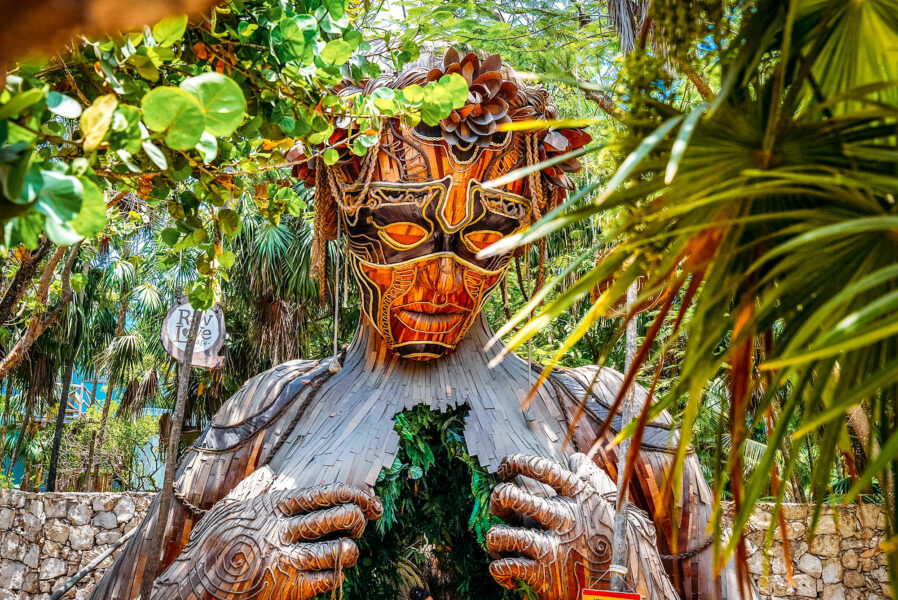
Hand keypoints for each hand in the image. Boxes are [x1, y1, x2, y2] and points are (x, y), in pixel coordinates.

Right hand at [150, 484, 382, 599]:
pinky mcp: (288, 590)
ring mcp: (286, 562)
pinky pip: (328, 579)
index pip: (323, 494)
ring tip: (349, 548)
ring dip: (351, 548)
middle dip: (358, 519)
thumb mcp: (228, 510)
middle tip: (360, 523)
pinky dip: (336, 573)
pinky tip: (332, 570)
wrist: (194, 587)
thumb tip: (269, 472)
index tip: (368, 500)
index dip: (352, 494)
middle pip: (338, 518)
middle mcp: (283, 531)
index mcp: (272, 507)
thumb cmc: (209, 547)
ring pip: (339, 550)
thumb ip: (252, 490)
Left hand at [486, 453, 676, 599]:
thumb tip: (574, 460)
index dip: (514, 463)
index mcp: (580, 496)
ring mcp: (553, 548)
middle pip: (511, 497)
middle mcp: (564, 517)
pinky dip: (499, 569)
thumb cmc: (627, 543)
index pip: (539, 468)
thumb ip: (593, 480)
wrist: (638, 588)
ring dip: (495, 537)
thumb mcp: (617, 505)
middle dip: (498, 499)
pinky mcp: (546, 576)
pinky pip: (506, 567)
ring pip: (501, 534)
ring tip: (501, 541)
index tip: (505, 468)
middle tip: (501, 505)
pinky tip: (507, 571)